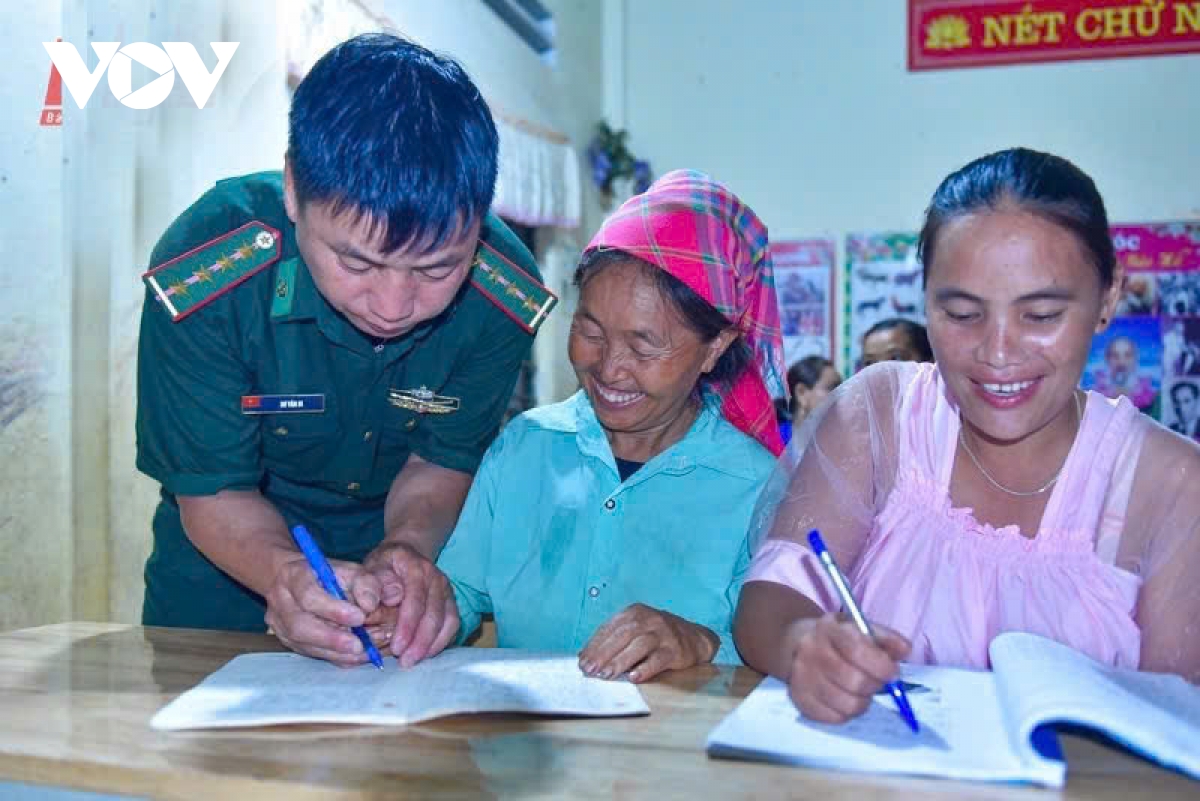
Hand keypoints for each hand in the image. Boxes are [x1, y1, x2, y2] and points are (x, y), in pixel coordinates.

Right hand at [264, 555, 385, 666]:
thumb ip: (365, 584)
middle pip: (299, 626)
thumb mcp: (350, 570)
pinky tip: (356, 656)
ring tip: (363, 652)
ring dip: (336, 652)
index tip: (359, 618)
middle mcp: (281, 601)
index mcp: (294, 576)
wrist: (297, 581)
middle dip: (332, 639)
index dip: (333, 609)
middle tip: (358, 645)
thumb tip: (370, 606)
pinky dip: (335, 657)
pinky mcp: (287, 640)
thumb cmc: (328, 575)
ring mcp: (279, 624)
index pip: (308, 595)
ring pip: (303, 644)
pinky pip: (309, 653)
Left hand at [362, 541, 457, 666]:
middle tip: (405, 662)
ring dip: (432, 645)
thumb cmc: (383, 566)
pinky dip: (442, 641)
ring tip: (414, 661)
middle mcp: (437, 578)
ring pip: (448, 621)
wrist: (403, 556)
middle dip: (421, 642)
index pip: (415, 600)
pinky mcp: (451, 601)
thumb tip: (371, 605)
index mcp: (416, 568)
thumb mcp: (369, 568)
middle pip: (434, 614)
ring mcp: (447, 590)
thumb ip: (367, 584)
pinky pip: (453, 624)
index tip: (396, 648)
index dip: (407, 626)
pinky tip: (426, 654)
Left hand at [578, 603, 719, 682]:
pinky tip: (633, 677)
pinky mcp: (675, 649)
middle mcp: (650, 619)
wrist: (694, 638)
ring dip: (620, 661)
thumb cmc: (658, 636)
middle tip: (590, 670)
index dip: (595, 645)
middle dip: (603, 653)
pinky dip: (645, 668)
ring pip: (639, 645)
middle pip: (623, 635)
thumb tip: (586, 657)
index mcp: (635, 612)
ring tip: (606, 675)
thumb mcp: (637, 630)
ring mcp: (664, 633)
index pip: (611, 628)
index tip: (583, 662)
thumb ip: (614, 639)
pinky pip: (658, 659)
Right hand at [781, 613, 910, 724]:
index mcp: (828, 629)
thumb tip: (905, 650)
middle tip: (878, 683)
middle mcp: (811, 651)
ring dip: (863, 702)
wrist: (800, 645)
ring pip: (847, 705)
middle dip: (875, 686)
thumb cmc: (840, 639)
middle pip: (854, 681)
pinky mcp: (800, 699)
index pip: (858, 651)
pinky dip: (847, 713)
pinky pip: (834, 718)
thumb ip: (886, 638)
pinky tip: (845, 698)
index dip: (881, 666)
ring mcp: (802, 677)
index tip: (893, 673)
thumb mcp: (862, 629)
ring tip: (861, 692)